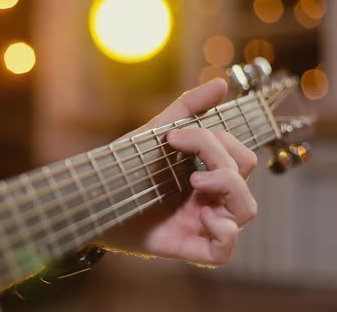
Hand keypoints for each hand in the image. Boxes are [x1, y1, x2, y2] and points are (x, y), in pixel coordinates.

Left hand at [97, 78, 257, 265]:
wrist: (90, 200)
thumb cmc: (123, 169)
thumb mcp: (154, 136)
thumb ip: (187, 110)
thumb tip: (222, 85)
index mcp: (205, 170)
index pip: (238, 154)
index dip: (217, 141)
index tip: (173, 137)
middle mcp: (209, 196)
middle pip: (244, 175)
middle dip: (221, 161)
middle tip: (186, 162)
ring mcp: (202, 222)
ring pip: (246, 209)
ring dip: (228, 188)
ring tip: (195, 181)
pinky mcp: (190, 247)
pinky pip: (225, 251)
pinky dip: (224, 233)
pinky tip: (203, 218)